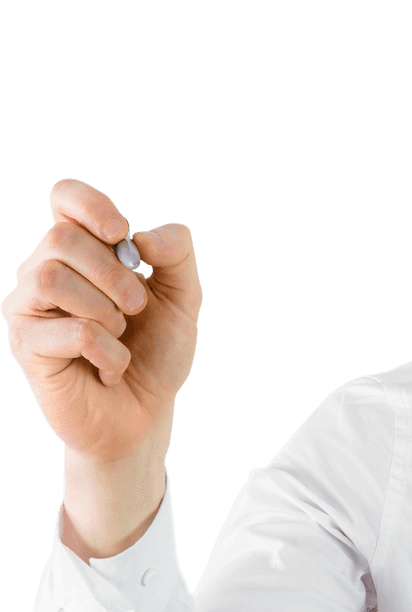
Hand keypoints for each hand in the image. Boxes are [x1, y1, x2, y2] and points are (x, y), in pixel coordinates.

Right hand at [2, 178, 201, 465]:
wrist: (144, 414)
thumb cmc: (156, 353)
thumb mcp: (184, 299)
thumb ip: (177, 255)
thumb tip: (141, 238)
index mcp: (81, 251)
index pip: (65, 196)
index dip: (92, 205)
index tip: (122, 235)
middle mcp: (45, 271)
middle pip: (60, 237)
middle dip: (115, 274)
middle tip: (137, 309)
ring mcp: (29, 307)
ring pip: (51, 276)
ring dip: (106, 311)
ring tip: (120, 336)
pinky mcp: (26, 346)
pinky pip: (69, 330)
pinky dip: (108, 351)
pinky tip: (110, 369)